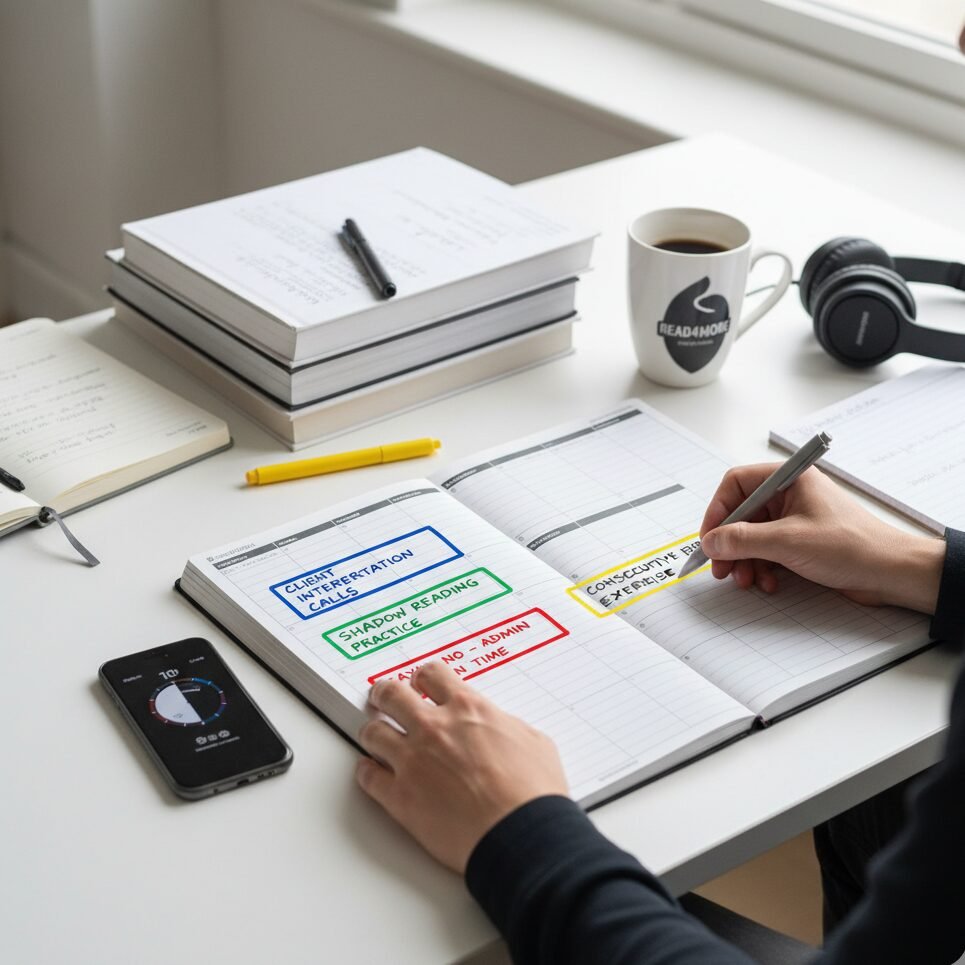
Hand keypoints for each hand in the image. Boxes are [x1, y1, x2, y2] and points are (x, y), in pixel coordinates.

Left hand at [356, 662, 567, 873]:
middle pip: (392, 695)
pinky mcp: (400, 798)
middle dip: (385, 695)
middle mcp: (435, 728)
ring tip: (375, 737)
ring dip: (373, 733)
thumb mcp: (534, 741)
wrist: (521, 837)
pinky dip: (366, 773)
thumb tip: (499, 728)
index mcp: (468, 709)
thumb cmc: (534, 794)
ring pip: (372, 732)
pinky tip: (370, 772)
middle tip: (383, 699)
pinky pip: (367, 777)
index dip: (423, 678)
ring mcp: (413, 761)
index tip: (420, 684)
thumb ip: (506, 726)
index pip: (432, 674)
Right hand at [699, 464, 943, 612]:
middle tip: (721, 568)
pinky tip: (769, 582)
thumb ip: (743, 540)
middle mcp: (789, 494)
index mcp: (788, 479)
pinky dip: (762, 567)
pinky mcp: (800, 541)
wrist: (890, 573)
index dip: (717, 511)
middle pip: (741, 514)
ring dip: (745, 560)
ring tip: (747, 580)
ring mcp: (795, 519)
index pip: (736, 484)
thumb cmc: (851, 546)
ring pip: (752, 536)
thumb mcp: (788, 541)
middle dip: (730, 544)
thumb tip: (710, 542)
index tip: (709, 539)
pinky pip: (767, 551)